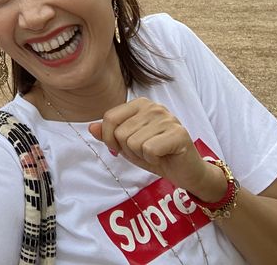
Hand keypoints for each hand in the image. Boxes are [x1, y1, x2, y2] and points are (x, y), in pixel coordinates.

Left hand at [90, 97, 222, 198]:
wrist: (185, 171)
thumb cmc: (155, 155)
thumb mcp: (127, 145)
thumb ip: (109, 135)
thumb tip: (91, 127)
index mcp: (140, 104)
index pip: (109, 118)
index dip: (109, 138)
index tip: (120, 148)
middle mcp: (154, 106)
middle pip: (120, 132)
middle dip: (128, 150)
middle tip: (145, 152)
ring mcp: (167, 118)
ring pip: (133, 142)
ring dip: (141, 156)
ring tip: (155, 154)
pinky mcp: (178, 133)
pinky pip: (148, 150)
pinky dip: (152, 160)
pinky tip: (163, 157)